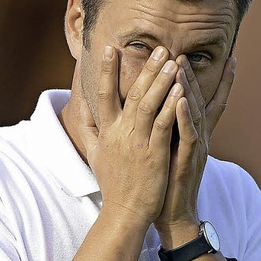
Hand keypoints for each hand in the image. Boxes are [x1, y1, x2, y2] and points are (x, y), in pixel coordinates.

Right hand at [79, 45, 183, 228]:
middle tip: (159, 48)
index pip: (103, 95)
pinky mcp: (153, 154)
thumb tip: (80, 109)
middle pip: (131, 94)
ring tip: (172, 60)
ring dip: (160, 81)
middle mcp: (119, 134)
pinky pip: (162, 125)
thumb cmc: (113, 184)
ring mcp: (136, 143)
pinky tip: (180, 89)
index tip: (110, 49)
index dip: (106, 72)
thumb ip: (88, 130)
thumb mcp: (93, 155)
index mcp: (107, 133)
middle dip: (145, 69)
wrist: (124, 211)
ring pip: (148, 105)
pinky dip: (171, 105)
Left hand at [155, 56, 236, 238]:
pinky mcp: (188, 161)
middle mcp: (198, 137)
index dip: (214, 80)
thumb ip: (166, 129)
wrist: (171, 213)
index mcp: (192, 134)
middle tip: (183, 52)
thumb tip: (156, 110)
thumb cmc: (165, 182)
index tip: (226, 56)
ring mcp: (195, 148)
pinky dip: (184, 118)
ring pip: (192, 113)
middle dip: (191, 76)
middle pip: (197, 100)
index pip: (205, 101)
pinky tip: (179, 101)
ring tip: (180, 66)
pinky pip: (187, 136)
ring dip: (187, 89)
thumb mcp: (167, 150)